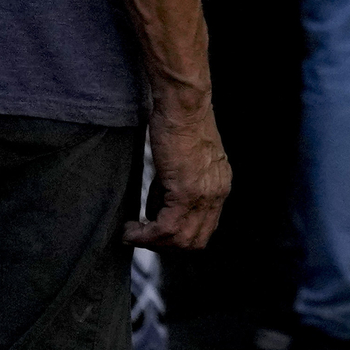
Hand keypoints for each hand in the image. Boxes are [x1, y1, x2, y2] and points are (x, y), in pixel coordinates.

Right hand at [128, 96, 229, 249]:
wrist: (183, 104)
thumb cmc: (178, 122)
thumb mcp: (182, 161)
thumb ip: (175, 188)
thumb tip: (156, 212)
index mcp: (219, 185)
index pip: (204, 229)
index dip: (177, 237)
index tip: (154, 233)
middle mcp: (217, 193)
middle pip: (195, 241)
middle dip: (165, 246)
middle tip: (141, 237)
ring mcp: (205, 195)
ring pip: (180, 241)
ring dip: (152, 243)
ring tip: (133, 233)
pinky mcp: (187, 191)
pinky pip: (166, 229)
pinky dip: (145, 236)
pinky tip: (130, 229)